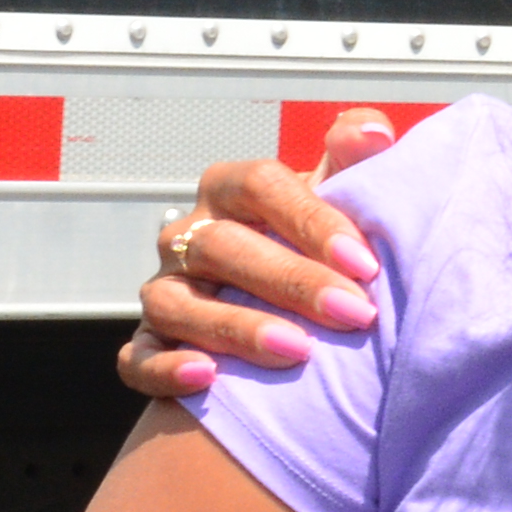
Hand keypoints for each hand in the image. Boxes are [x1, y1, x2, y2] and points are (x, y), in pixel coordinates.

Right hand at [114, 110, 397, 403]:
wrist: (290, 314)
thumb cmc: (316, 249)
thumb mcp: (337, 200)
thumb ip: (356, 162)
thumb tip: (372, 132)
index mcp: (230, 191)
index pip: (259, 186)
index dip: (311, 220)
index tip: (366, 263)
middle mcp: (188, 237)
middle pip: (222, 245)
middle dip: (292, 280)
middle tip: (354, 314)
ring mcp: (164, 292)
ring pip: (176, 303)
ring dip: (236, 327)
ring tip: (298, 351)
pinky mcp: (148, 346)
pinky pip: (139, 359)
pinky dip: (166, 369)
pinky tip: (207, 379)